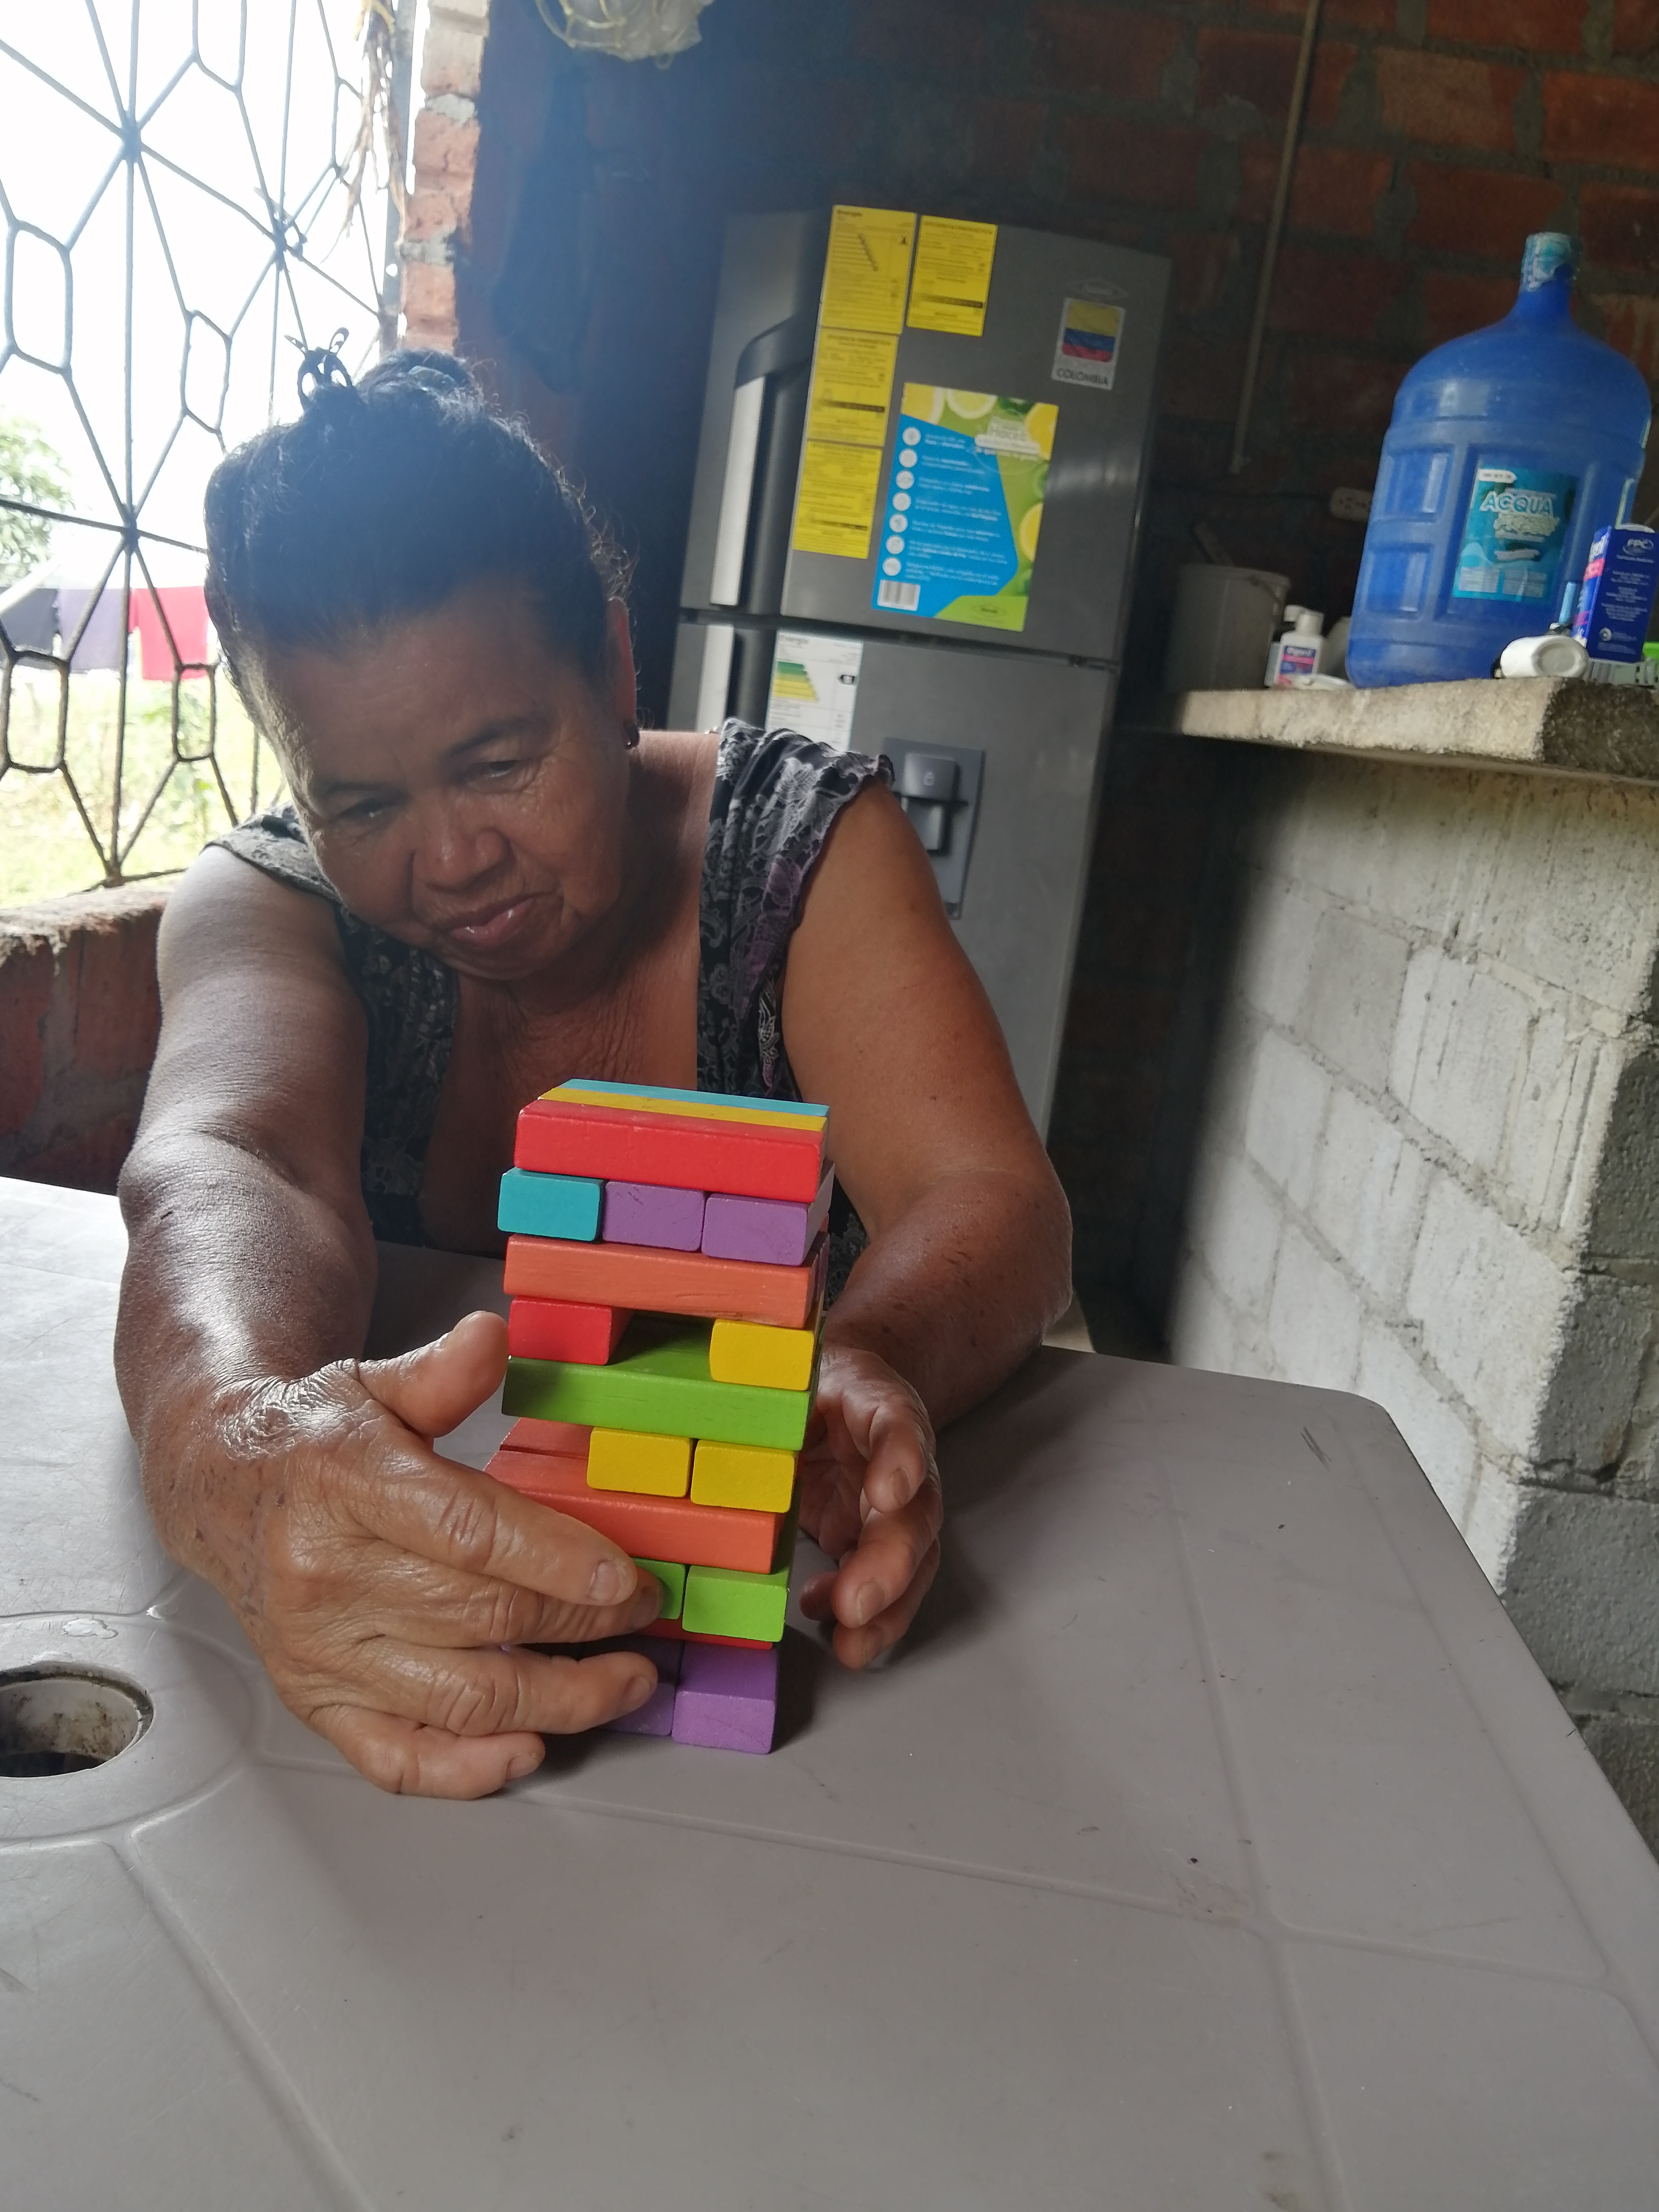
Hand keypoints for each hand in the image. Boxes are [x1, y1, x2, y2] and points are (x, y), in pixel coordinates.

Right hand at [143, 1311, 661, 1797]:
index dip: (555, 1559)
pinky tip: (529, 1748)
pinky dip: (470, 1767)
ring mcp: (321, 1651)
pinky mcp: (316, 1701)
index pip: (467, 1534)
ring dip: (559, 1701)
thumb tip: (490, 1338)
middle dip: (581, 1623)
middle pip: (481, 1617)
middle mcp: (327, 1578)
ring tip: (624, 1681)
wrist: (220, 1490)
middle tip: (642, 1612)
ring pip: (461, 1697)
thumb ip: (438, 1374)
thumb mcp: (370, 1385)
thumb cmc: (311, 1440)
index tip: (623, 1576)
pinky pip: (398, 1756)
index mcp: (344, 1487)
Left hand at [796, 1341, 942, 1668]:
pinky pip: (879, 1581)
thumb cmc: (814, 1382)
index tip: (887, 1491)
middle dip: (890, 1564)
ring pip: (911, 1560)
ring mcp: (893, 1509)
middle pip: (914, 1513)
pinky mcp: (871, 1538)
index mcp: (881, 1408)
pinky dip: (862, 1613)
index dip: (900, 1458)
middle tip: (856, 1603)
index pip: (899, 1425)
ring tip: (853, 1644)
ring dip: (887, 1609)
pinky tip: (829, 1621)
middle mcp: (901, 1464)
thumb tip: (724, 1424)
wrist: (845, 1389)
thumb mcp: (792, 1374)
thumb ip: (771, 1398)